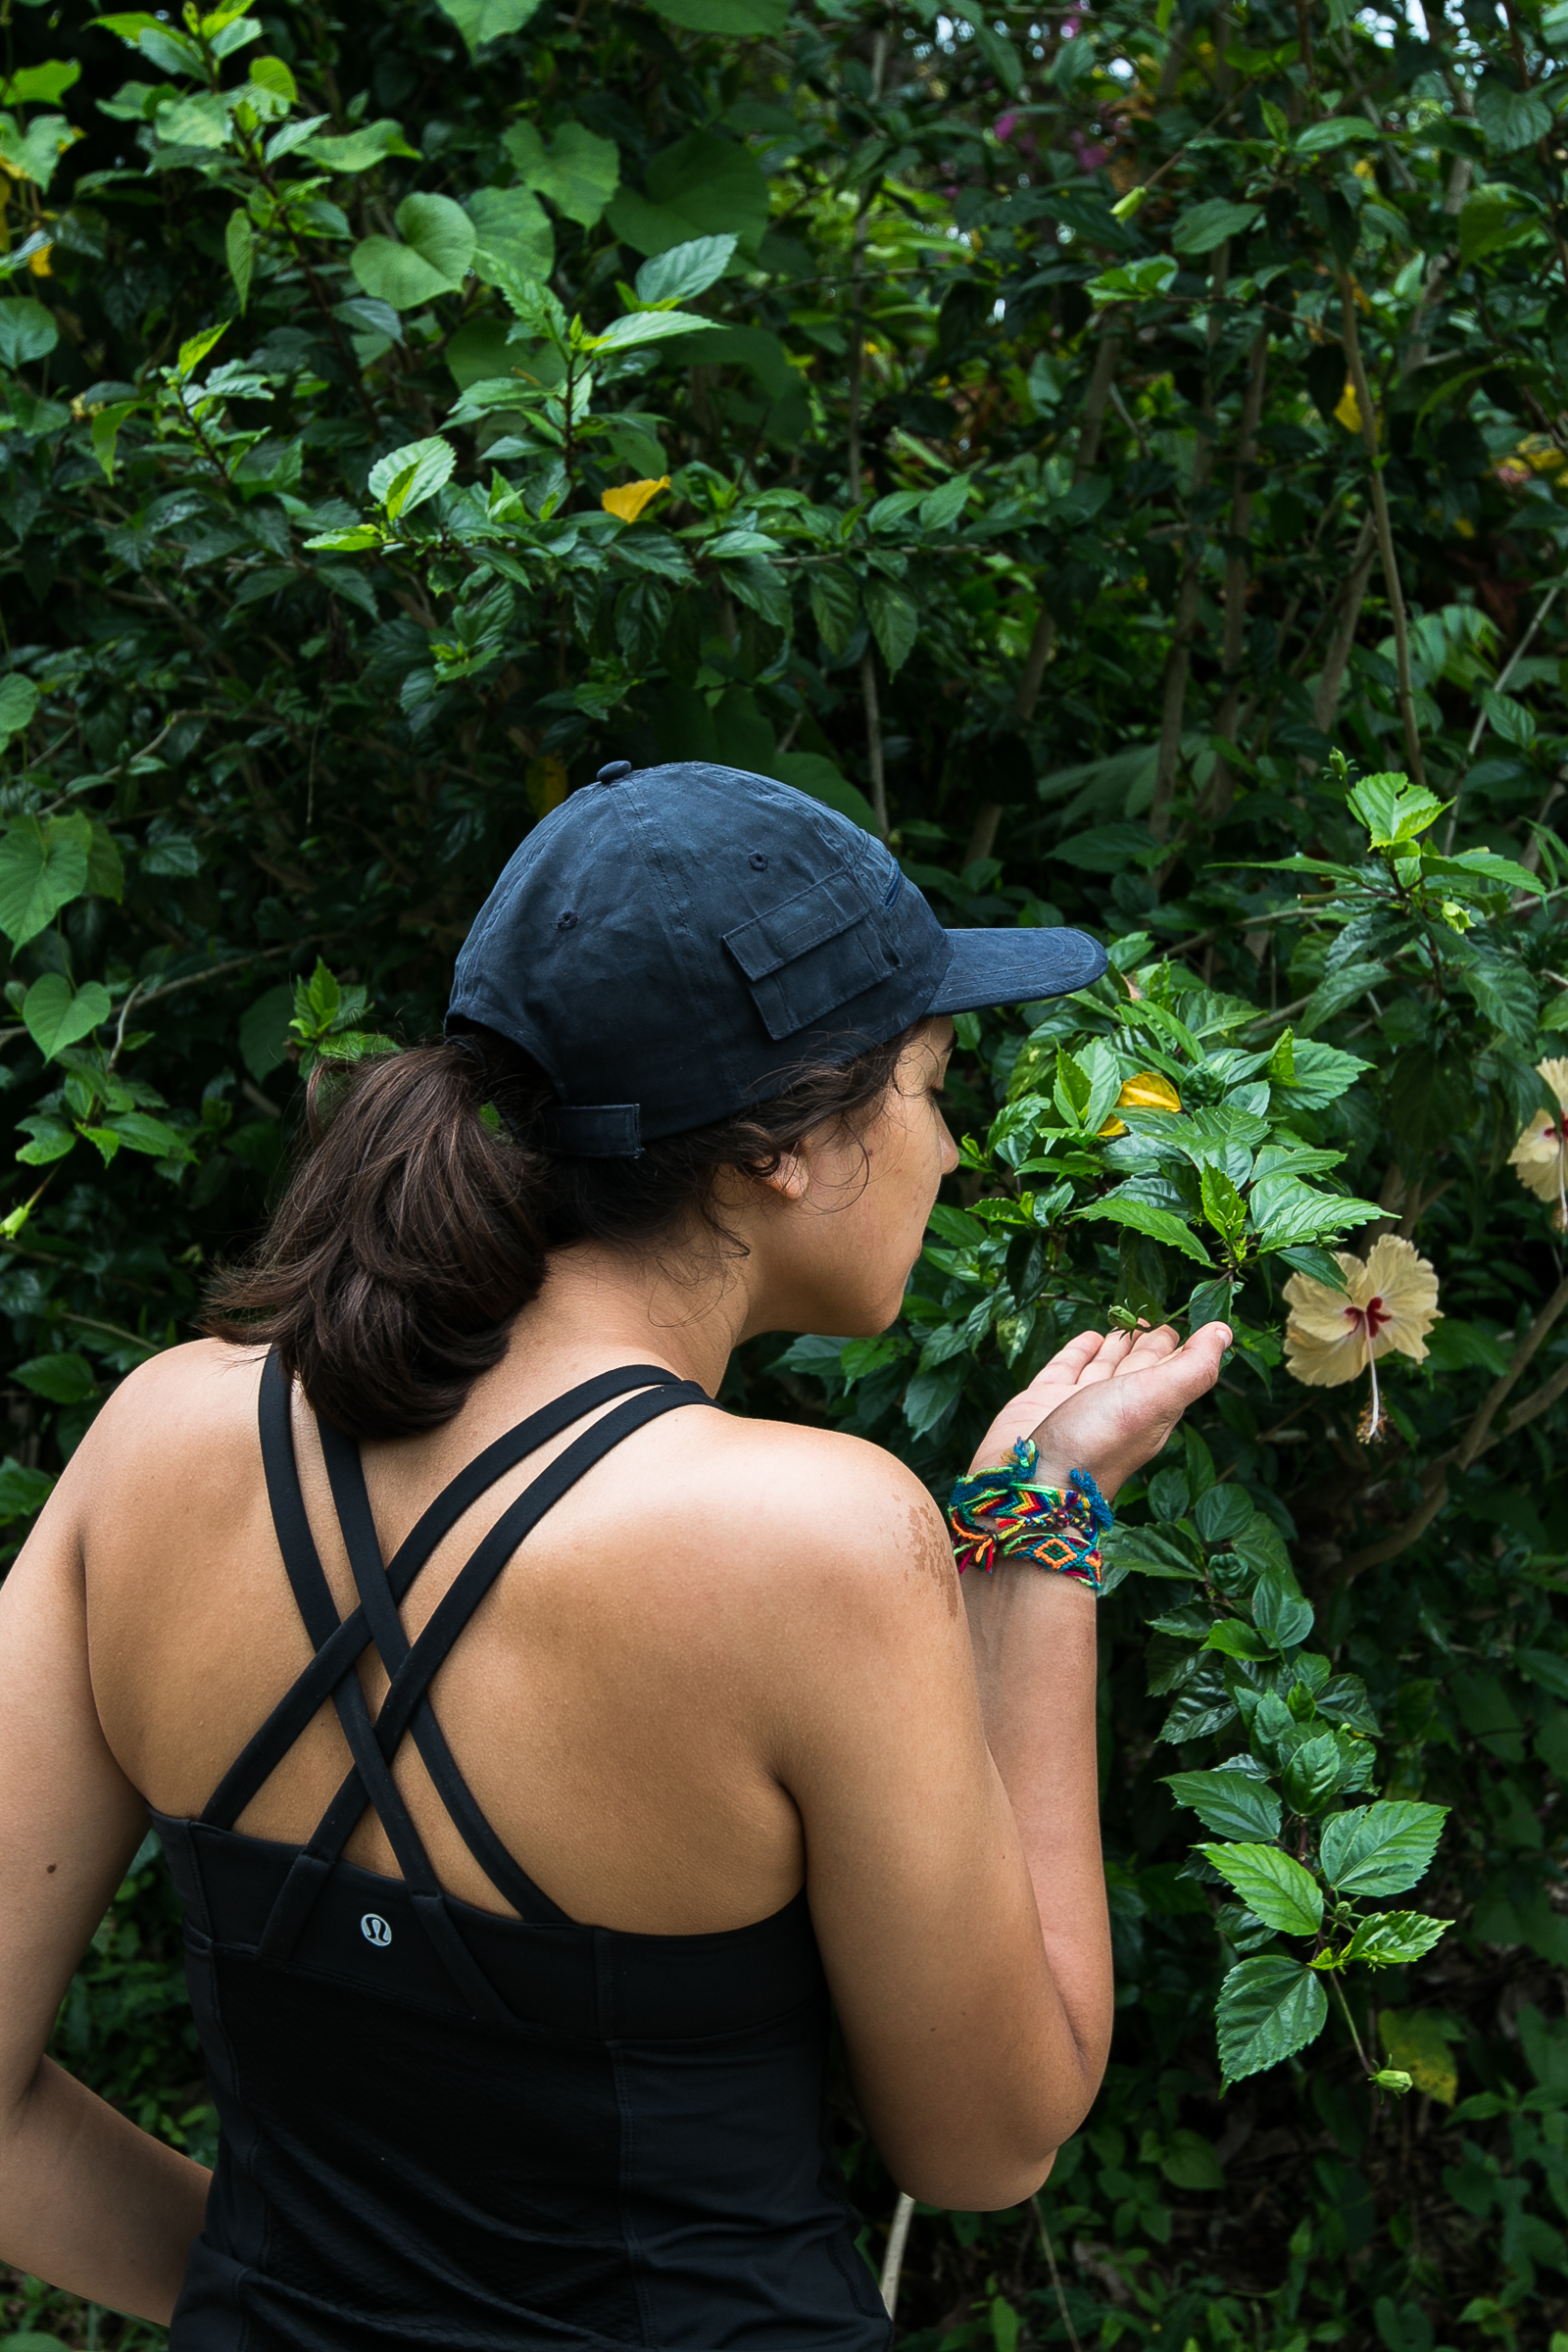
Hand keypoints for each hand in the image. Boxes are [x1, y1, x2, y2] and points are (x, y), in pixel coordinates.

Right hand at [968, 1323, 1229, 1501]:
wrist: (1032, 1483)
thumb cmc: (1098, 1442)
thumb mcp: (1157, 1399)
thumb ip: (1193, 1367)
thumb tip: (1224, 1331)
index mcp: (1150, 1408)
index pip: (1172, 1368)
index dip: (1180, 1345)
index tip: (1186, 1321)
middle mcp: (1117, 1406)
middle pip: (1139, 1367)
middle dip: (1148, 1343)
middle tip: (1154, 1318)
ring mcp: (1079, 1403)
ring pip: (1104, 1366)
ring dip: (1117, 1344)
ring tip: (1125, 1322)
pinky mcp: (1043, 1400)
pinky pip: (1065, 1368)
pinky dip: (1079, 1351)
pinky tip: (1089, 1338)